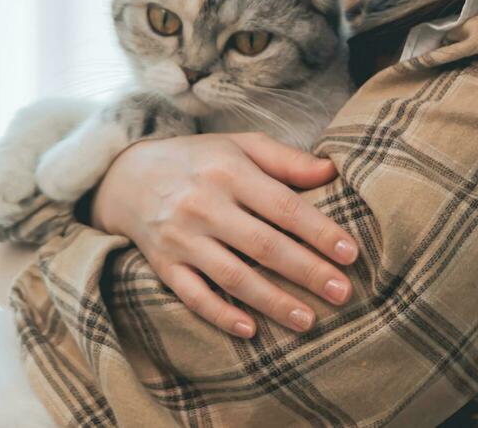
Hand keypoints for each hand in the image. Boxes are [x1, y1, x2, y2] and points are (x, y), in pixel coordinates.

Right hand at [88, 131, 358, 338]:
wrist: (128, 176)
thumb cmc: (200, 161)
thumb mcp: (240, 146)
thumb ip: (286, 159)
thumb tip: (333, 169)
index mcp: (229, 171)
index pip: (283, 206)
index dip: (318, 231)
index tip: (349, 253)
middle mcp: (204, 205)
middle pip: (263, 245)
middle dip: (306, 271)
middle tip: (343, 292)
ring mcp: (182, 238)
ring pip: (233, 276)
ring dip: (272, 301)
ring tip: (309, 320)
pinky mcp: (164, 266)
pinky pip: (194, 296)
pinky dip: (221, 315)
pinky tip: (251, 330)